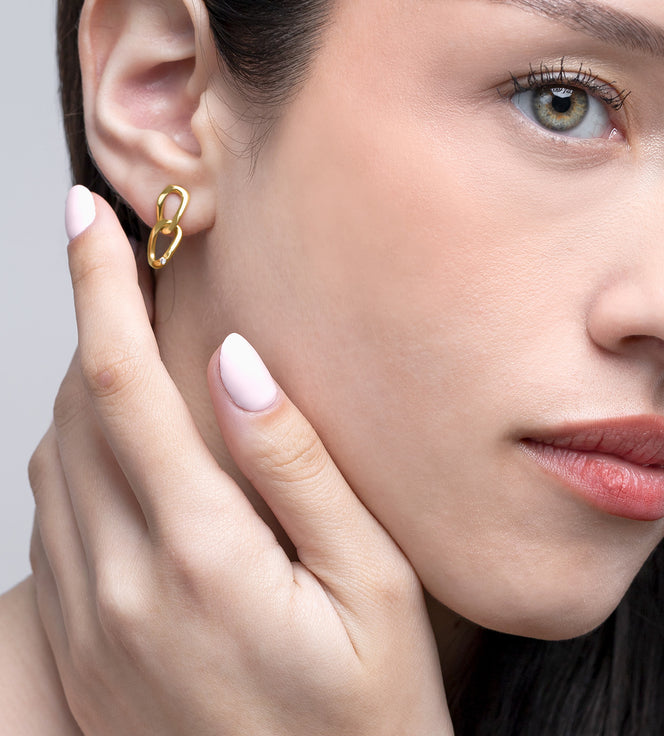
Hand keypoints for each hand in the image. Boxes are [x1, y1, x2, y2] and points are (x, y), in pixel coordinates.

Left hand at [28, 187, 451, 735]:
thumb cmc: (367, 715)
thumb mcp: (375, 586)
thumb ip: (301, 469)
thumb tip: (243, 367)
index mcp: (198, 553)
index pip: (126, 386)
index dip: (100, 291)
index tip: (85, 217)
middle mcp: (119, 584)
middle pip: (75, 414)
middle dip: (92, 325)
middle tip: (124, 266)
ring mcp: (86, 626)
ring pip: (50, 467)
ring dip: (80, 389)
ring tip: (127, 345)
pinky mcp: (75, 657)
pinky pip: (47, 530)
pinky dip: (71, 461)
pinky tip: (120, 451)